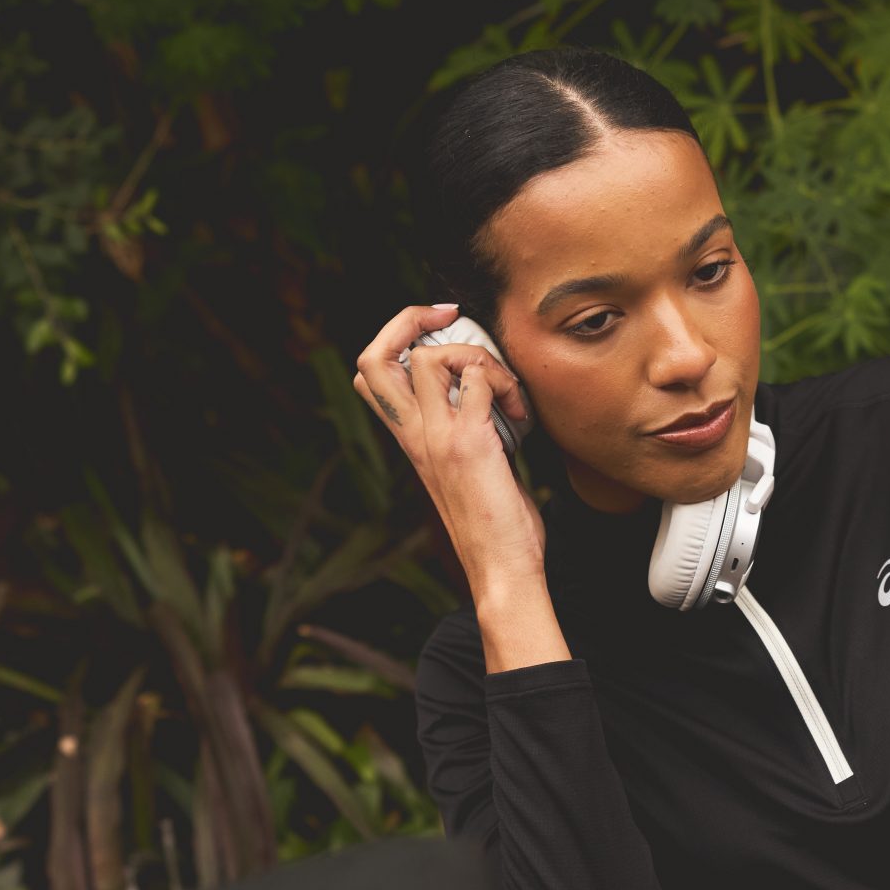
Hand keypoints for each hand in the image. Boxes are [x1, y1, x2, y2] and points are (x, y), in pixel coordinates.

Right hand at [352, 303, 544, 595]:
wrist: (502, 569)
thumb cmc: (493, 526)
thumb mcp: (465, 468)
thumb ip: (465, 430)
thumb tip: (490, 394)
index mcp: (410, 439)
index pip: (368, 374)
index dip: (395, 339)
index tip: (439, 333)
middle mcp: (415, 435)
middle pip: (373, 356)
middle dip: (408, 320)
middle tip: (451, 320)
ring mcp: (439, 437)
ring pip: (430, 357)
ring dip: (477, 355)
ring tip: (505, 388)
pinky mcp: (471, 443)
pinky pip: (480, 378)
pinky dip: (506, 382)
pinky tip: (521, 411)